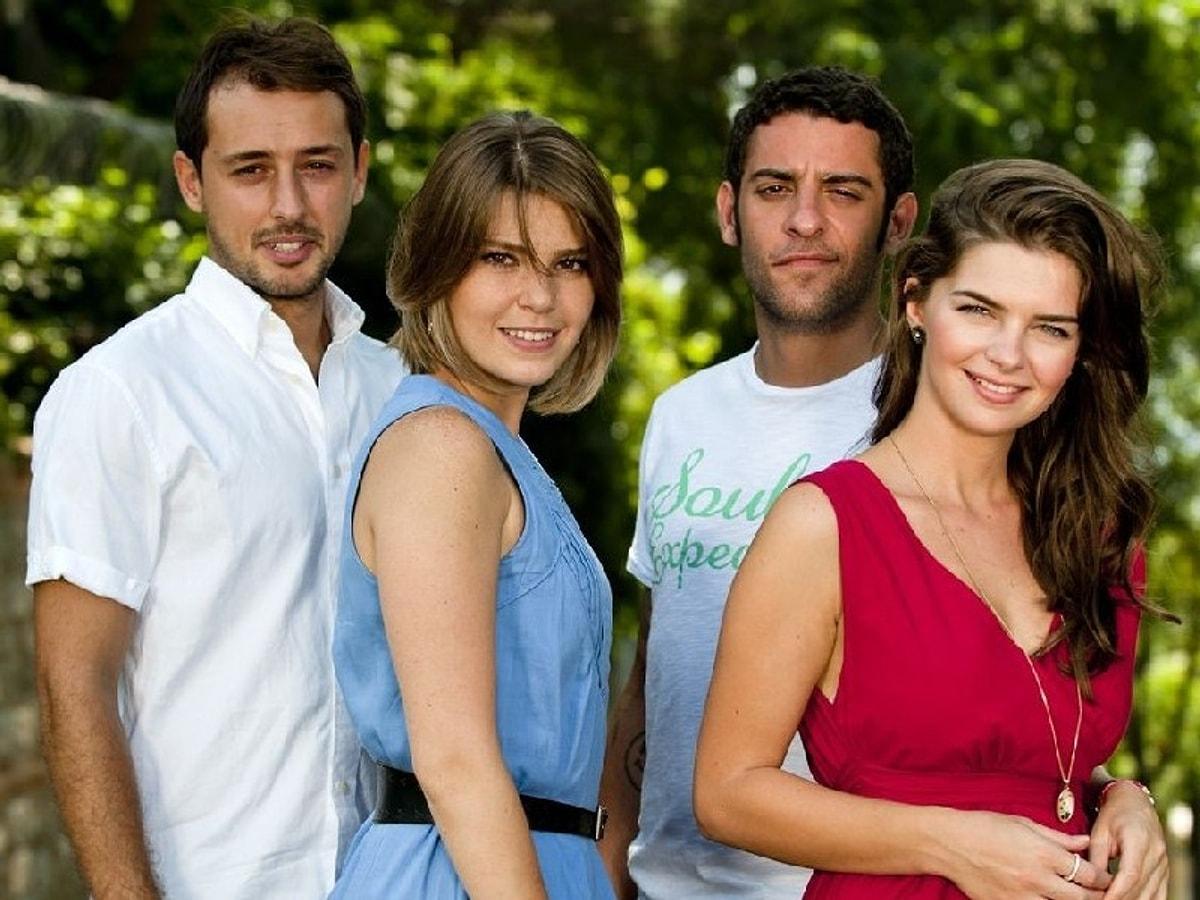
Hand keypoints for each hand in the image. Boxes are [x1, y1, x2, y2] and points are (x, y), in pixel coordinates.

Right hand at [948, 811, 1111, 899]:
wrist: (949, 843)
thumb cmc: (984, 826)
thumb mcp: (1023, 823)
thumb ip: (1059, 837)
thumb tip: (1085, 841)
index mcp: (1044, 853)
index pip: (1089, 874)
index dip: (1103, 878)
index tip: (1105, 878)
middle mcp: (1038, 878)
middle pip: (1082, 898)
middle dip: (1096, 896)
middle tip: (1101, 893)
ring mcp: (1023, 897)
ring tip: (1073, 896)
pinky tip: (1047, 897)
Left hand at [1088, 782, 1167, 898]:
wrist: (1134, 801)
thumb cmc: (1113, 814)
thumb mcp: (1099, 832)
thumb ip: (1097, 859)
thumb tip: (1091, 884)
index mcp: (1138, 840)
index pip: (1130, 874)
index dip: (1117, 892)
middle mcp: (1156, 853)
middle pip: (1141, 886)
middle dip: (1123, 899)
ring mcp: (1164, 862)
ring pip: (1151, 892)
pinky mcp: (1165, 868)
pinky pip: (1159, 891)